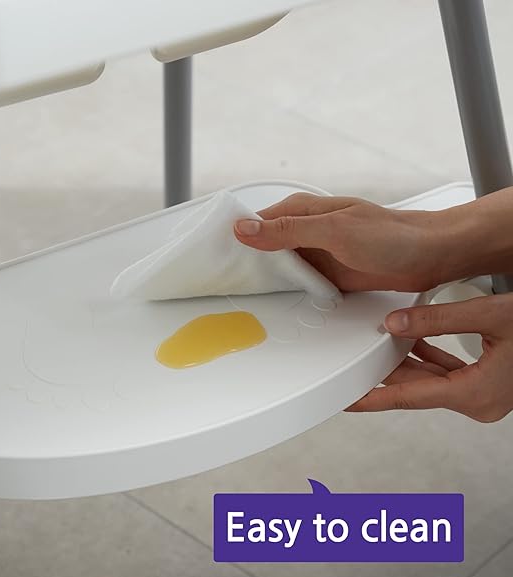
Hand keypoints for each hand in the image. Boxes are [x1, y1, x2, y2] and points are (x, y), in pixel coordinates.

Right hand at [234, 192, 447, 291]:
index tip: (210, 258)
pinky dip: (284, 292)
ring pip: (276, 268)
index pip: (253, 224)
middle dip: (241, 263)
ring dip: (261, 280)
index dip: (231, 240)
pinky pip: (295, 284)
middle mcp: (303, 232)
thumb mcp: (333, 231)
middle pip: (260, 248)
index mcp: (300, 212)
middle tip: (217, 283)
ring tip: (236, 296)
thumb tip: (244, 228)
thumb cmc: (390, 236)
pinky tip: (271, 302)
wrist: (429, 257)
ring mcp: (313, 255)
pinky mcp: (324, 275)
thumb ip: (288, 230)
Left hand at [348, 294, 512, 422]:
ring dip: (408, 360)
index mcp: (474, 394)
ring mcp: (483, 395)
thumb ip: (438, 320)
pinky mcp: (486, 385)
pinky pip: (447, 374)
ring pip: (431, 380)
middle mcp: (477, 401)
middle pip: (417, 386)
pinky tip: (413, 342)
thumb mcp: (489, 316)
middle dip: (388, 368)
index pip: (409, 398)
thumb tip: (396, 324)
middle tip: (362, 354)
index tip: (349, 400)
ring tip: (383, 342)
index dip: (373, 399)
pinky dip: (429, 358)